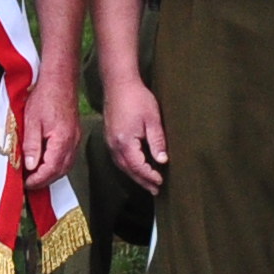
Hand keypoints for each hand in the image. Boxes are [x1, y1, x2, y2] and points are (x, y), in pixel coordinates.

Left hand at [17, 81, 81, 193]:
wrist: (60, 81)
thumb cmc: (45, 97)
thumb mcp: (32, 121)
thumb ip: (32, 145)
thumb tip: (30, 166)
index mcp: (61, 140)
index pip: (51, 169)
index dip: (38, 180)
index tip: (26, 184)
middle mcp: (72, 143)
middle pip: (60, 171)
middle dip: (44, 180)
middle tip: (29, 183)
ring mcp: (75, 140)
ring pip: (65, 166)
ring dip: (51, 174)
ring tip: (36, 176)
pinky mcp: (74, 136)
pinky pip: (67, 158)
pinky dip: (57, 165)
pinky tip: (46, 163)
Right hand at [101, 75, 168, 194]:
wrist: (119, 83)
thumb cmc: (137, 98)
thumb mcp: (152, 120)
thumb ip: (157, 142)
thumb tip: (163, 160)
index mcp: (125, 142)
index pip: (138, 167)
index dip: (150, 176)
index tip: (161, 181)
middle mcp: (114, 145)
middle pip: (129, 170)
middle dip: (142, 181)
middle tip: (155, 190)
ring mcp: (110, 142)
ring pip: (122, 166)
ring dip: (135, 175)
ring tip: (147, 182)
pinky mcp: (110, 137)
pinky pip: (119, 158)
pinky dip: (128, 166)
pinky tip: (136, 167)